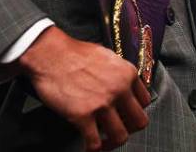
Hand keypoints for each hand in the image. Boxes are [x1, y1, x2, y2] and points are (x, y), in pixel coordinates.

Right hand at [15, 27, 149, 150]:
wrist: (50, 54)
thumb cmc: (74, 53)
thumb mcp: (107, 56)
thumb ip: (119, 73)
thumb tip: (122, 86)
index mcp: (127, 73)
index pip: (145, 101)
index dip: (135, 111)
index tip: (127, 115)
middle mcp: (119, 89)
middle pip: (139, 122)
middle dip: (129, 129)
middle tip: (118, 130)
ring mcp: (102, 103)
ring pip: (121, 137)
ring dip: (112, 143)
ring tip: (104, 143)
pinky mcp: (83, 115)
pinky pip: (94, 143)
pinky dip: (93, 149)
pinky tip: (88, 147)